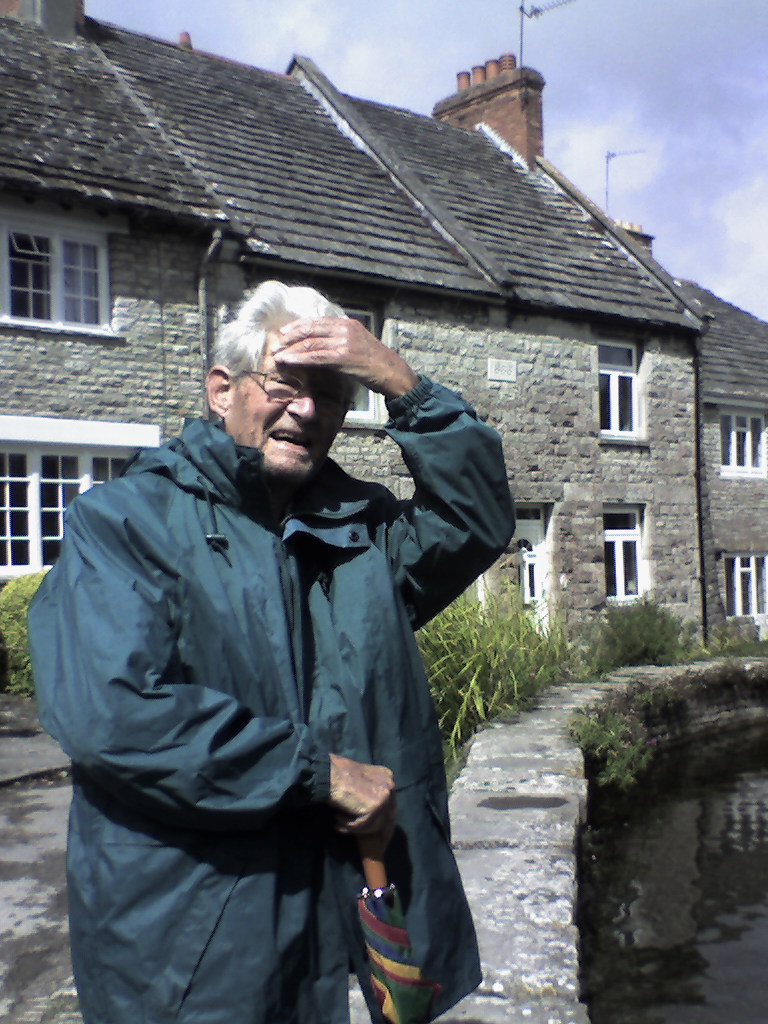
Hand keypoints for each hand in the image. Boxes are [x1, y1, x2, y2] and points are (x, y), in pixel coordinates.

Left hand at [274, 317, 418, 399]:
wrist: (391, 372)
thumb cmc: (374, 363)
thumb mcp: (358, 343)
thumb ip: (341, 339)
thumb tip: (322, 342)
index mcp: (346, 323)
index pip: (316, 321)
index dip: (297, 327)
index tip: (284, 333)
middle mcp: (344, 328)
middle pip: (310, 329)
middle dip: (290, 337)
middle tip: (276, 345)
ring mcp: (344, 341)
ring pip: (310, 343)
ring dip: (291, 350)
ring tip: (277, 356)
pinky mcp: (343, 356)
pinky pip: (316, 356)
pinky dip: (299, 359)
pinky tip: (289, 362)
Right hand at [328, 753, 396, 844]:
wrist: (328, 773)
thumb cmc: (338, 775)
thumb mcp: (361, 780)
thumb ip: (371, 792)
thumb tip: (376, 814)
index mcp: (387, 776)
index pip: (390, 805)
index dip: (384, 821)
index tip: (379, 835)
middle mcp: (389, 786)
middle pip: (387, 817)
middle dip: (379, 833)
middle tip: (373, 847)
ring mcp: (383, 798)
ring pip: (374, 825)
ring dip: (355, 827)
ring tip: (339, 823)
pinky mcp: (373, 808)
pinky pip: (362, 826)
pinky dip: (348, 826)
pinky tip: (337, 822)